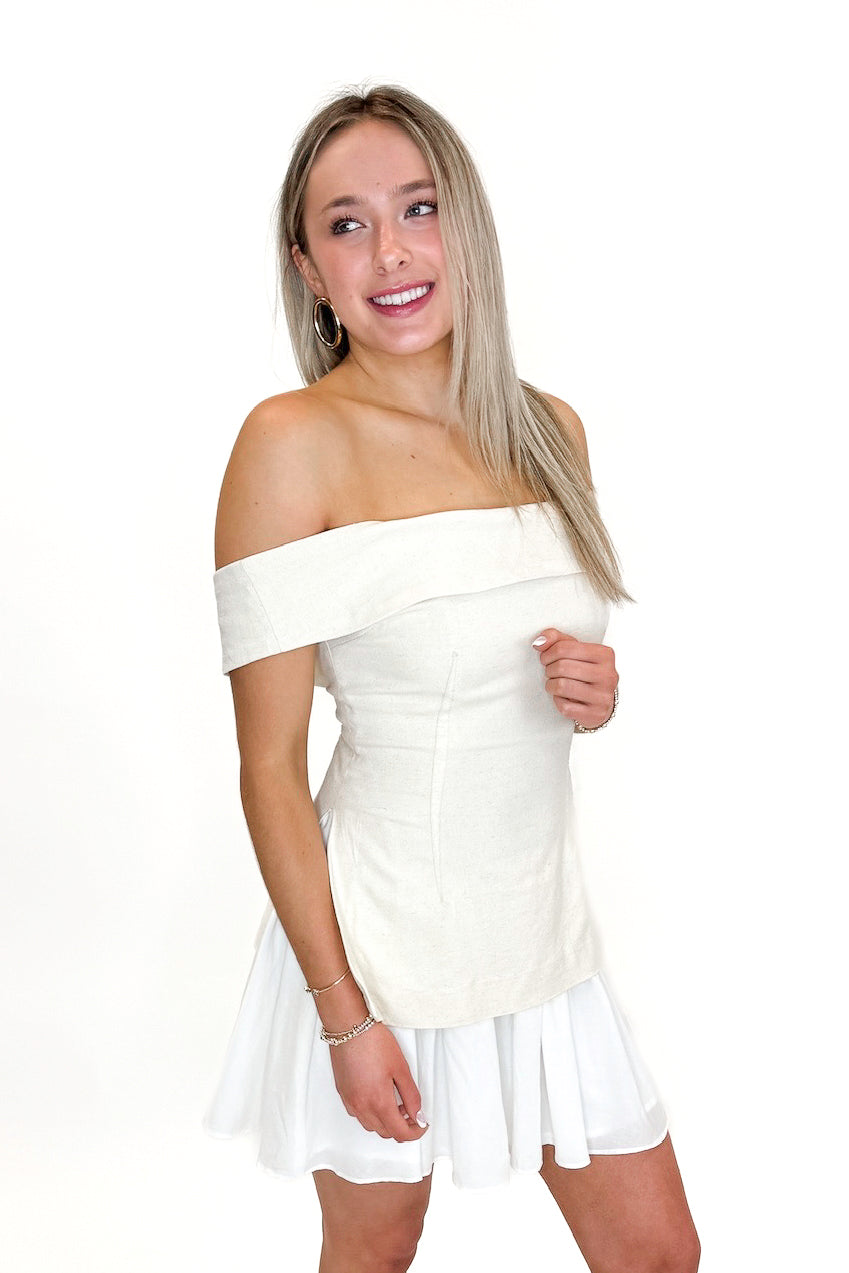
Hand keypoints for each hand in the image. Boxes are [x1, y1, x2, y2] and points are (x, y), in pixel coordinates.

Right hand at [329, 1021, 429, 1142]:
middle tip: (412, 1113)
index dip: (415, 1133)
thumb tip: (418, 1115)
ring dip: (386, 1122)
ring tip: (396, 1104)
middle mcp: (362, 1107)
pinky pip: (359, 1115)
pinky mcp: (343, 1094)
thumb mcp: (401, 1068)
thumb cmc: (374, 1042)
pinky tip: (378, 1098)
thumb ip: (411, 1096)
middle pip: (386, 1133)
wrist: (349, 1027)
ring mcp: (350, 1102)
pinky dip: (372, 1114)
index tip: (422, 1125)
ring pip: (371, 1126)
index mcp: (379, 1102)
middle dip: (402, 1127)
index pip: (399, 1133)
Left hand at [533, 629, 618, 728]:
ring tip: (554, 684)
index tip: (546, 658)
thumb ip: (557, 639)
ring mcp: (603, 696)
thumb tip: (539, 642)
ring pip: (562, 686)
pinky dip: (558, 701)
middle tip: (550, 672)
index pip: (565, 648)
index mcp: (604, 654)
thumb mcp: (576, 651)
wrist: (601, 702)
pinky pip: (565, 706)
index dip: (548, 653)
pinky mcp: (595, 714)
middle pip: (562, 667)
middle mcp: (608, 675)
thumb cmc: (586, 673)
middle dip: (549, 669)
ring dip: (551, 685)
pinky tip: (563, 697)